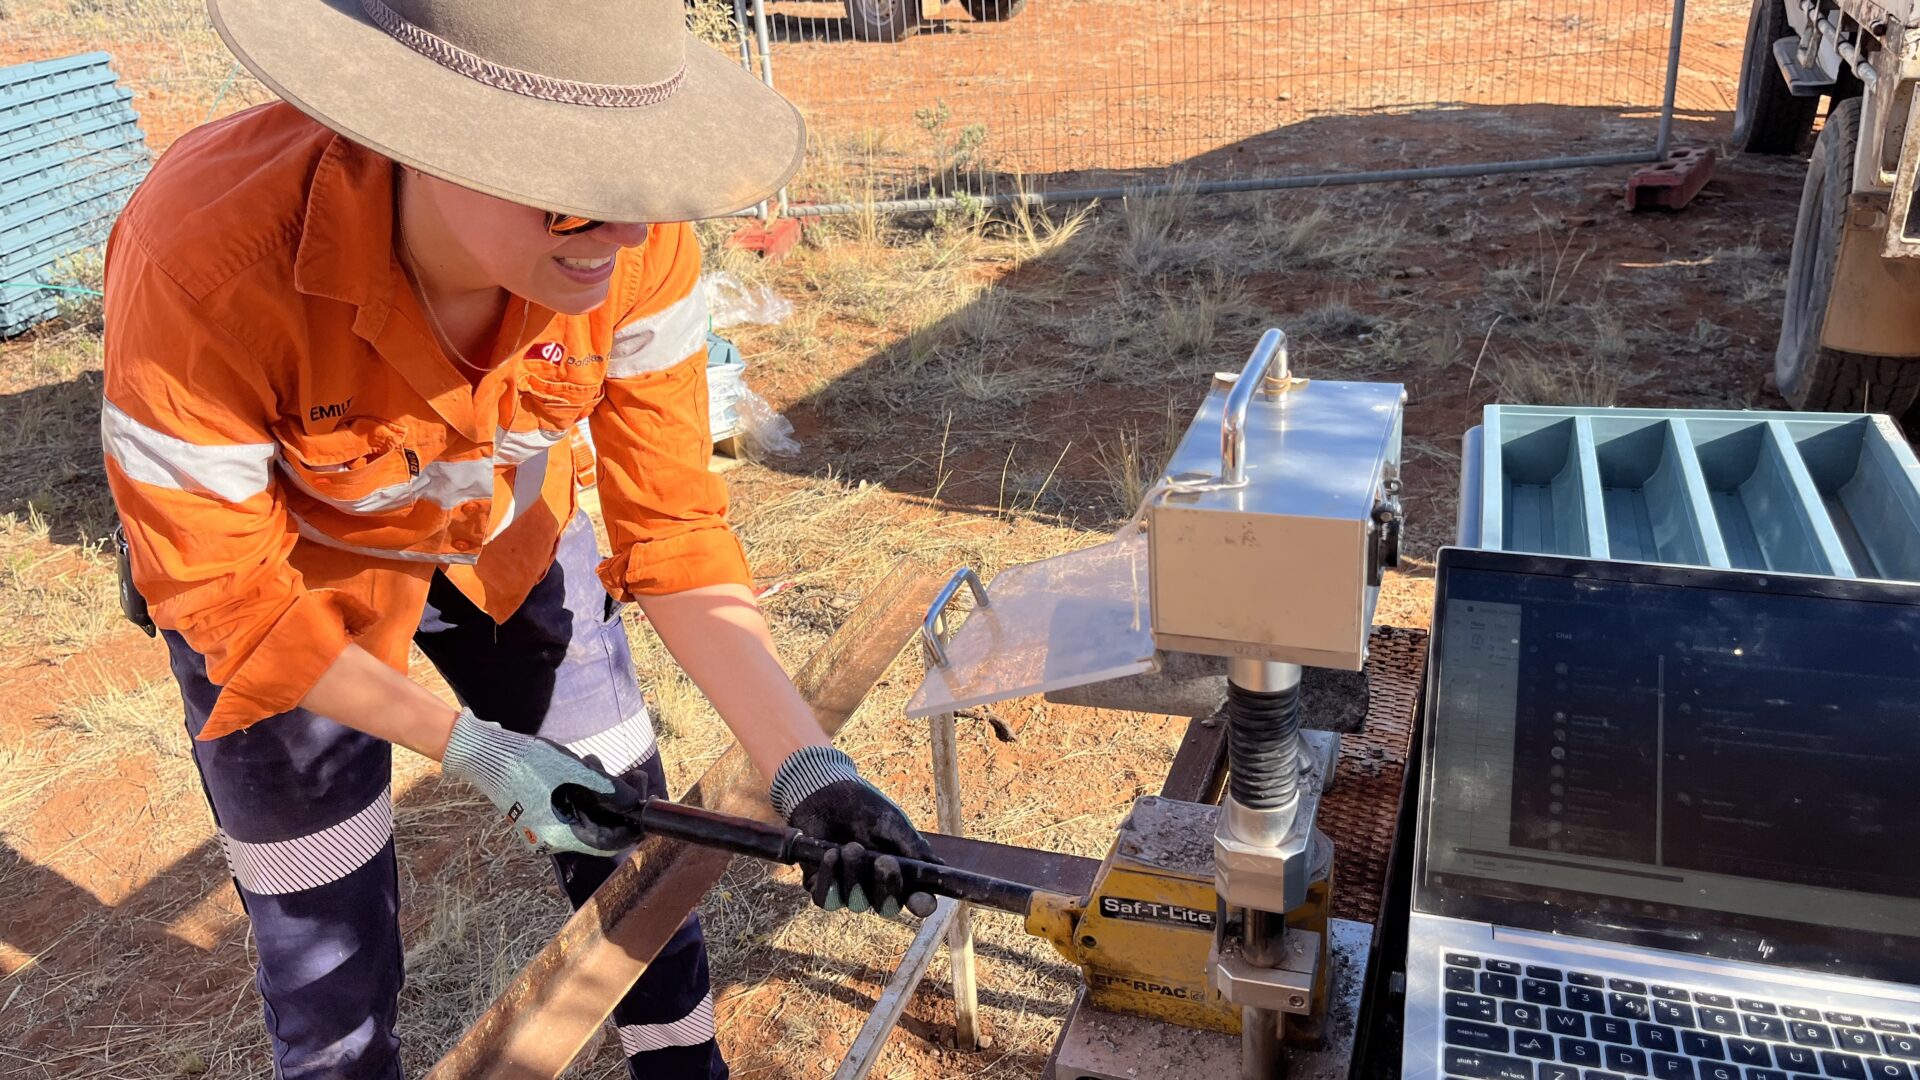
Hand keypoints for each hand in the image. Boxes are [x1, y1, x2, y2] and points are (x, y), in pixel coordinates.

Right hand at [440, 710, 648, 854]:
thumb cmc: (527, 763)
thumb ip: (607, 789)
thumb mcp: (573, 772)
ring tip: (597, 763)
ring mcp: (544, 826)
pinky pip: (572, 805)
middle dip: (619, 801)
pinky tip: (583, 765)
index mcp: (559, 837)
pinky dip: (583, 788)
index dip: (632, 826)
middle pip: (600, 826)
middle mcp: (552, 838)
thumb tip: (635, 802)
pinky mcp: (541, 811)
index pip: (608, 842)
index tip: (648, 806)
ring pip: (588, 813)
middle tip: (634, 777)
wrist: (484, 754)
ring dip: (601, 790)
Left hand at [770, 746, 937, 917]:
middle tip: (885, 860)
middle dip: (886, 886)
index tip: (923, 901)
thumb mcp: (892, 822)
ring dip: (854, 875)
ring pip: (855, 903)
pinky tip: (831, 854)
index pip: (915, 899)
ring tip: (851, 847)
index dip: (921, 904)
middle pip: (886, 907)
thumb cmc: (864, 806)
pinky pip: (825, 899)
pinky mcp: (821, 885)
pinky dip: (829, 879)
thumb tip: (938, 866)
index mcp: (900, 872)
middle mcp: (875, 886)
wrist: (825, 791)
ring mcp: (848, 888)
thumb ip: (912, 846)